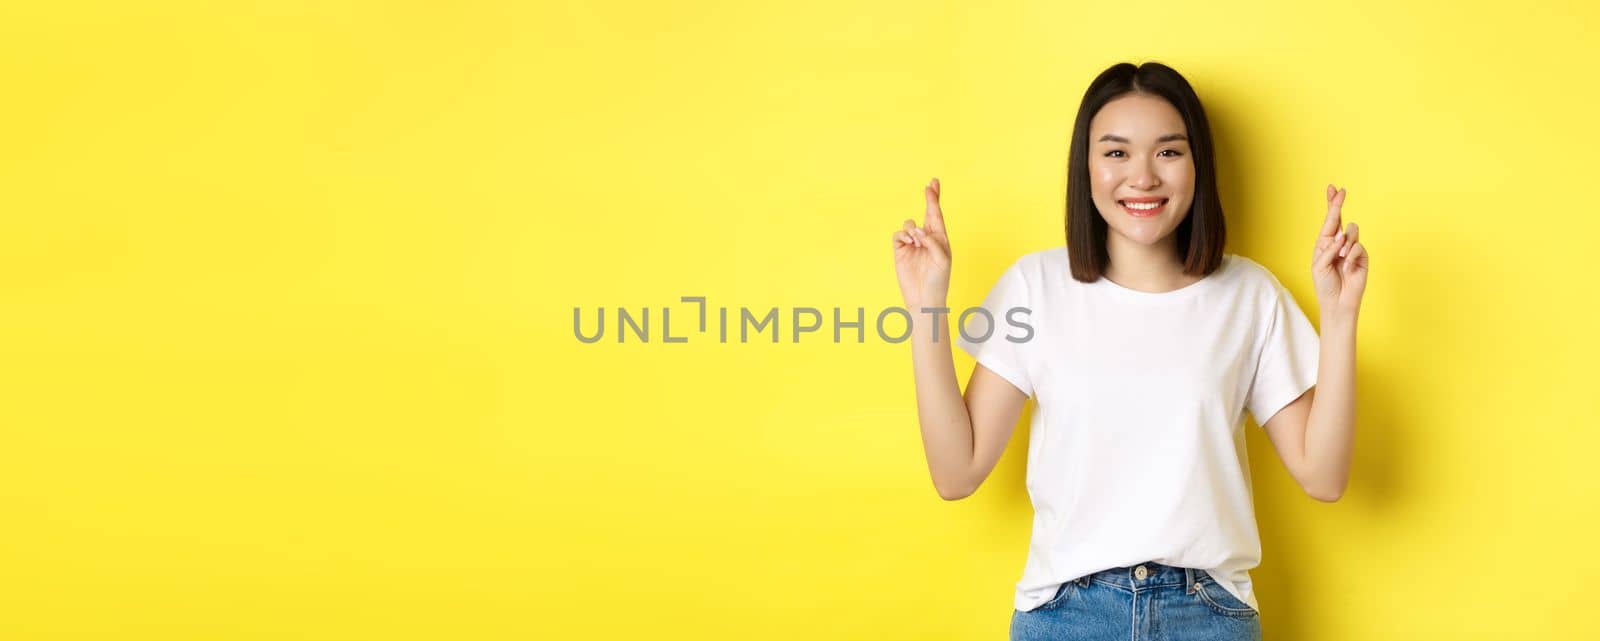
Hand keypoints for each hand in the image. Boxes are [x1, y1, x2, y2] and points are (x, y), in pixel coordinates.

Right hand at [892, 177, 951, 308]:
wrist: (923, 299)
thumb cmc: (938, 281)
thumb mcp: (942, 260)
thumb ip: (933, 241)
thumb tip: (918, 229)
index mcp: (940, 239)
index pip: (937, 215)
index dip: (934, 199)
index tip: (933, 184)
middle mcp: (927, 239)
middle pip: (927, 213)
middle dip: (929, 198)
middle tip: (931, 184)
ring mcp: (913, 244)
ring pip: (910, 224)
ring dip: (913, 228)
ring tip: (917, 240)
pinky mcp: (901, 251)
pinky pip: (899, 235)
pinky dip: (903, 235)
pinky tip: (909, 242)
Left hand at [1311, 183, 1369, 316]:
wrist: (1338, 302)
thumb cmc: (1325, 285)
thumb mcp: (1319, 265)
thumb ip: (1329, 249)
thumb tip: (1341, 235)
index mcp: (1325, 243)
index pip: (1329, 221)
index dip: (1331, 204)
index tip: (1333, 189)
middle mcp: (1338, 243)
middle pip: (1340, 219)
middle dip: (1339, 204)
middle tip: (1341, 192)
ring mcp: (1352, 249)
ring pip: (1352, 231)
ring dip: (1345, 241)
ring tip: (1341, 256)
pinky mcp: (1362, 256)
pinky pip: (1359, 246)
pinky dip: (1352, 255)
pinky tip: (1347, 266)